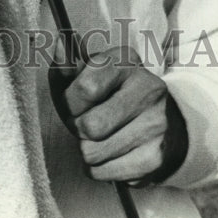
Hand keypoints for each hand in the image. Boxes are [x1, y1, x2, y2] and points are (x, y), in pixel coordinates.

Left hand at [49, 44, 187, 184]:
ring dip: (86, 150)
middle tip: (85, 123)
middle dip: (77, 128)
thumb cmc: (110, 95)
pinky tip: (111, 153)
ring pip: (92, 152)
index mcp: (127, 61)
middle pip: (90, 126)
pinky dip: (98, 168)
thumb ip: (68, 65)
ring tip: (99, 138)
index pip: (86, 88)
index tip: (74, 103)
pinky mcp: (155, 158)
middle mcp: (149, 89)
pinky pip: (103, 173)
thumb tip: (58, 44)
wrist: (159, 125)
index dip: (70, 102)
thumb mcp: (88, 74)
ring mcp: (156, 125)